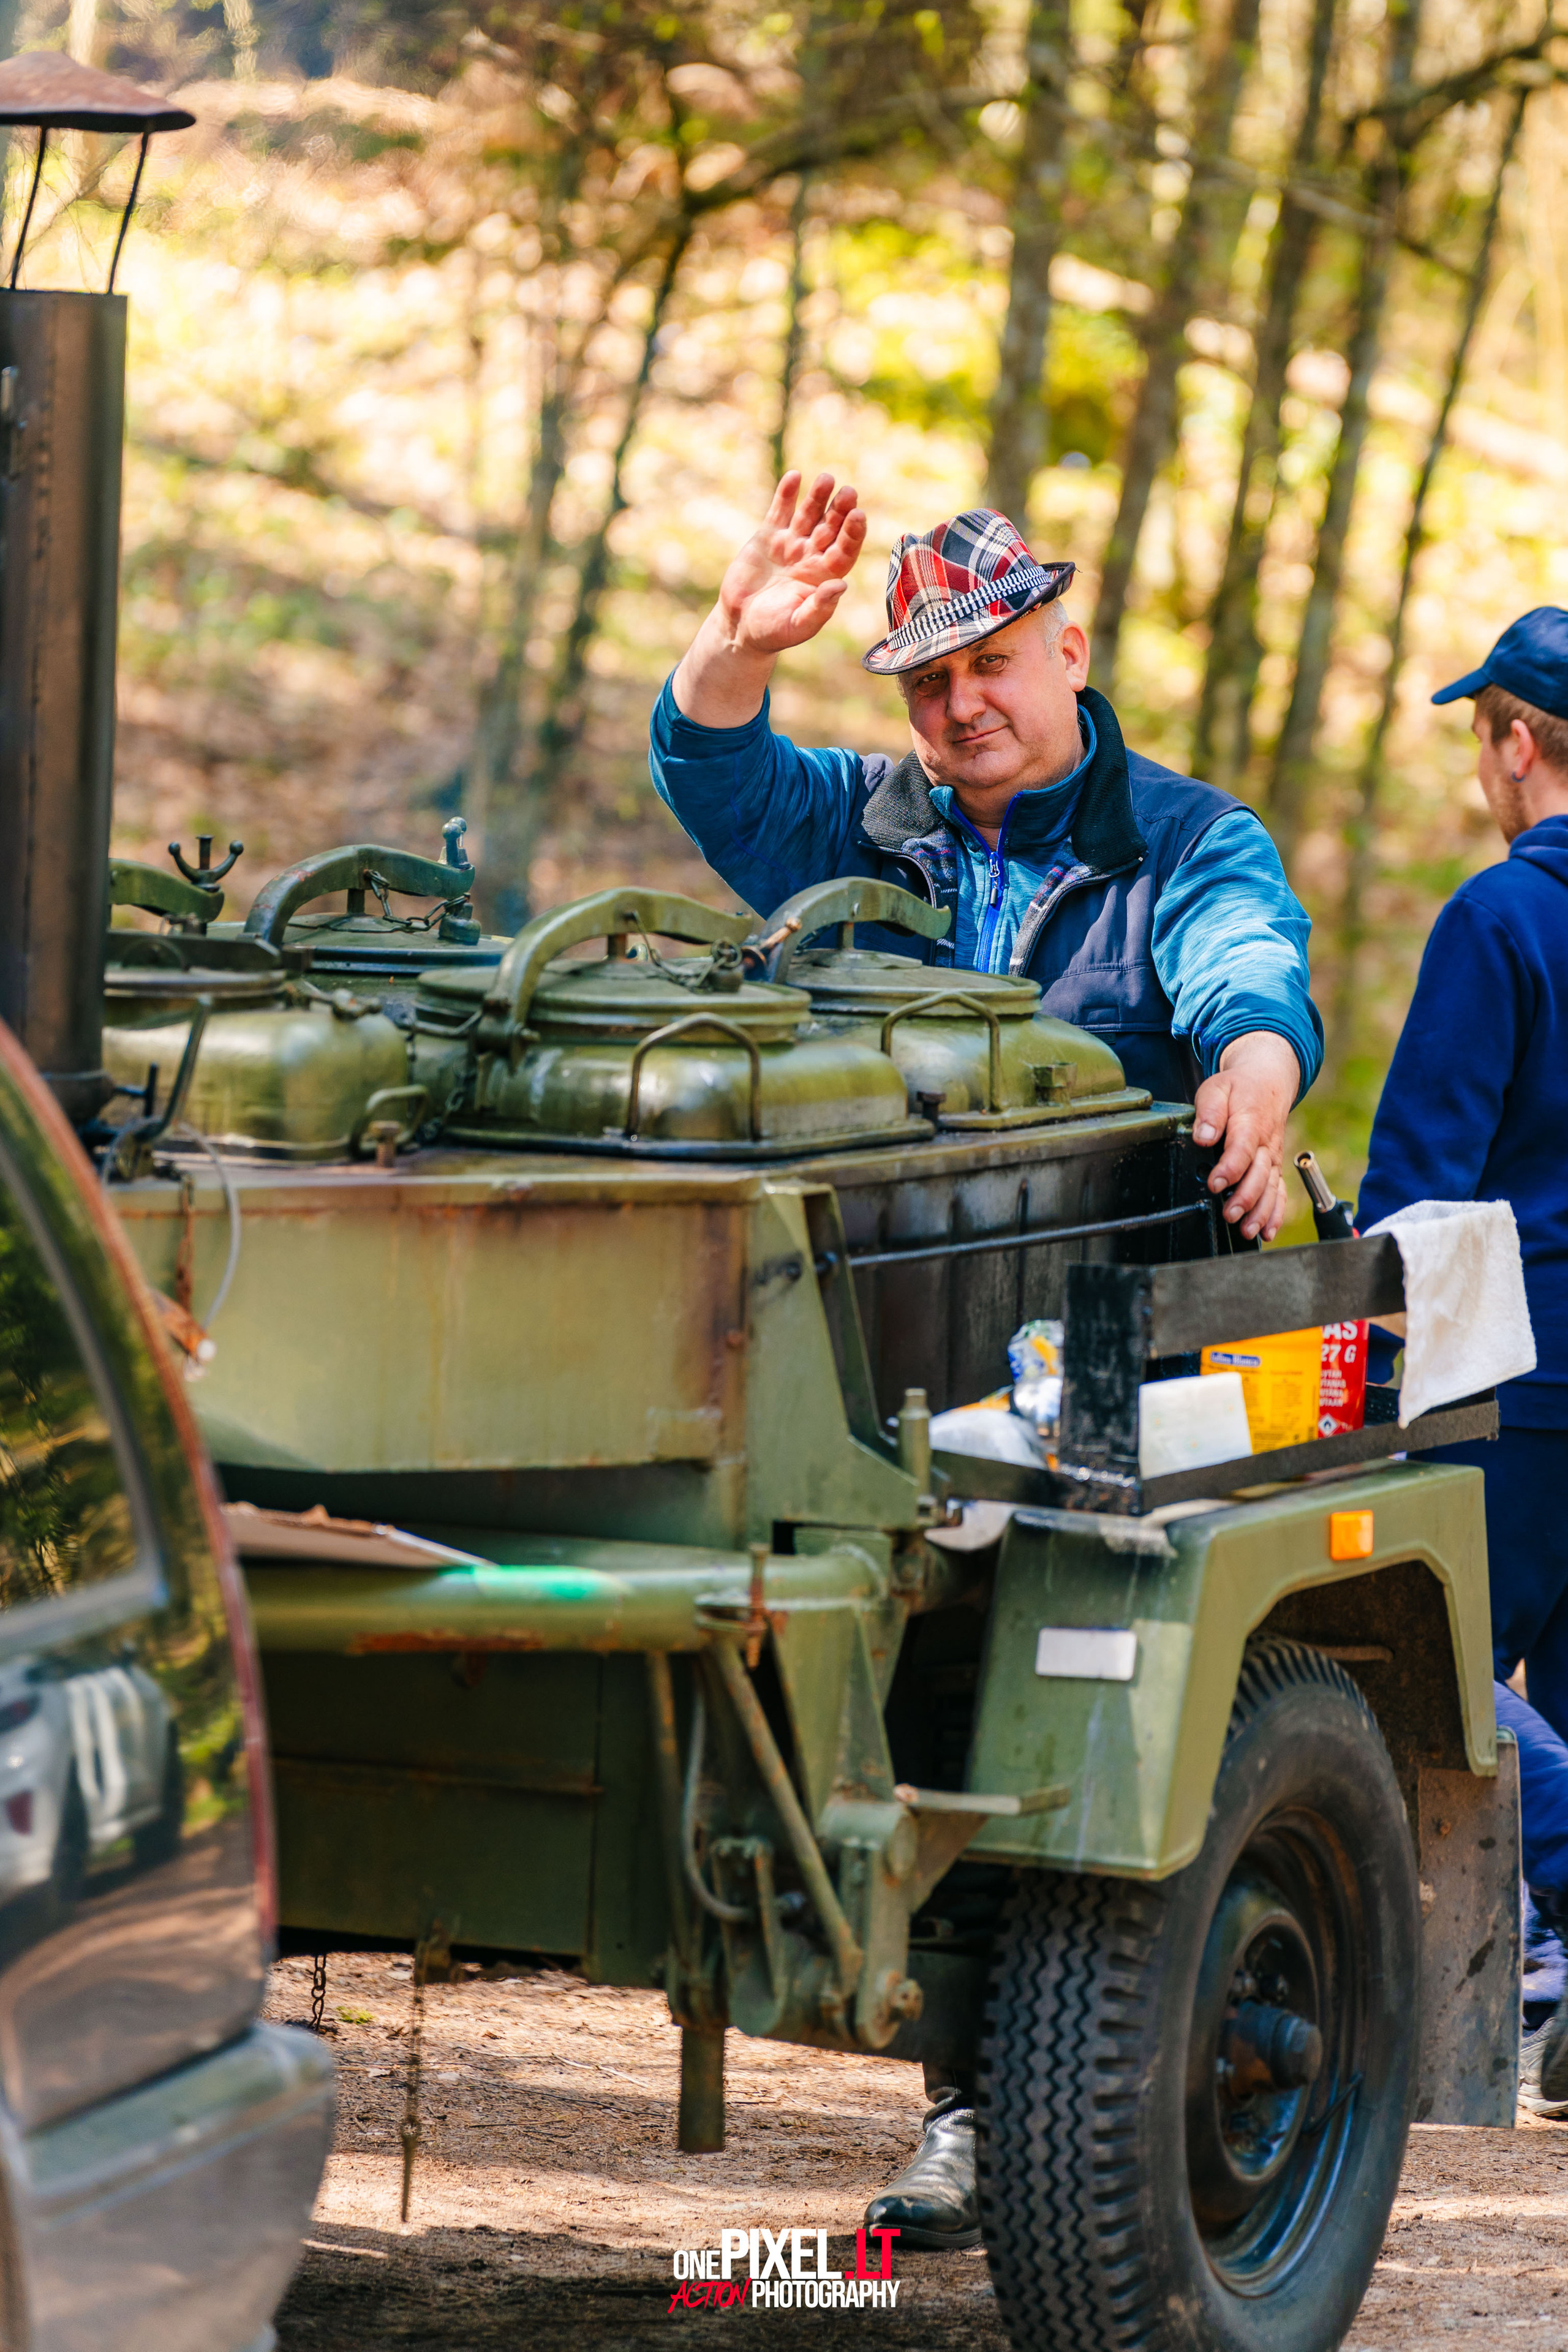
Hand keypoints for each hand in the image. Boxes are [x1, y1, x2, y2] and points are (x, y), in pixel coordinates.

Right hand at [673, 471, 868, 727]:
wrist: (740, 625)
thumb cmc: (773, 631)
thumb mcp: (798, 625)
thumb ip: (820, 607)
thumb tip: (841, 585)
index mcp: (824, 576)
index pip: (844, 550)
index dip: (852, 534)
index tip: (858, 516)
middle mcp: (811, 556)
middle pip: (831, 528)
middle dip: (840, 510)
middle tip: (848, 493)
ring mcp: (790, 544)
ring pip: (808, 515)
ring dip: (817, 497)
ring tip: (826, 479)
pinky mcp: (767, 537)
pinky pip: (779, 511)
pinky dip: (786, 495)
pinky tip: (794, 477)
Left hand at [1192, 1032, 1299, 1242]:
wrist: (1268, 1081)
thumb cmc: (1239, 1087)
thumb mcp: (1217, 1088)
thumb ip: (1209, 1111)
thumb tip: (1203, 1136)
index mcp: (1250, 1122)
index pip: (1242, 1148)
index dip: (1230, 1168)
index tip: (1215, 1184)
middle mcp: (1266, 1144)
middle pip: (1259, 1174)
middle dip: (1245, 1197)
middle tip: (1230, 1214)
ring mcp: (1272, 1157)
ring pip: (1271, 1188)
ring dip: (1261, 1212)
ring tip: (1248, 1231)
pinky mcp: (1274, 1166)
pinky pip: (1280, 1192)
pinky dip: (1276, 1213)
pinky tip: (1268, 1232)